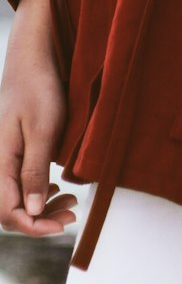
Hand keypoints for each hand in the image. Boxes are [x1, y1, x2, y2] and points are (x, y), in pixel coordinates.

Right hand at [0, 0, 76, 236]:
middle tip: (71, 213)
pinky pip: (20, 183)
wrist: (34, 58)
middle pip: (10, 210)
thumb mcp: (43, 129)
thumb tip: (33, 211)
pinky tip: (57, 185)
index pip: (8, 211)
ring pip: (15, 198)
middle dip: (39, 220)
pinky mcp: (15, 151)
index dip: (34, 225)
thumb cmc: (39, 88)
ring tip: (70, 202)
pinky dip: (39, 191)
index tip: (63, 225)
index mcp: (0, 161)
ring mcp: (5, 157)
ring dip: (41, 207)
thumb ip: (34, 171)